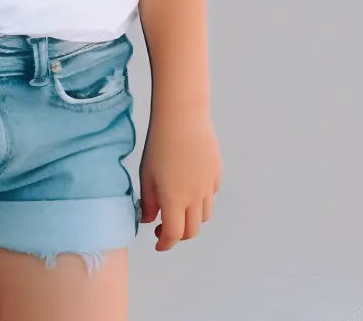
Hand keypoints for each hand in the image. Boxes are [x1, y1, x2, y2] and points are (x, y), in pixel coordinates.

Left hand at [139, 113, 220, 250]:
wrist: (182, 117)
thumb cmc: (159, 144)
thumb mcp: (146, 175)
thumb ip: (148, 202)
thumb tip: (149, 220)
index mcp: (175, 199)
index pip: (173, 234)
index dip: (164, 244)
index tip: (157, 243)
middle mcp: (195, 197)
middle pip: (192, 230)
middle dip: (178, 235)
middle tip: (163, 228)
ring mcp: (209, 186)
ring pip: (204, 216)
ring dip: (190, 219)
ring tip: (176, 208)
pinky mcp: (216, 174)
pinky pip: (210, 197)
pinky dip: (200, 202)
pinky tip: (188, 189)